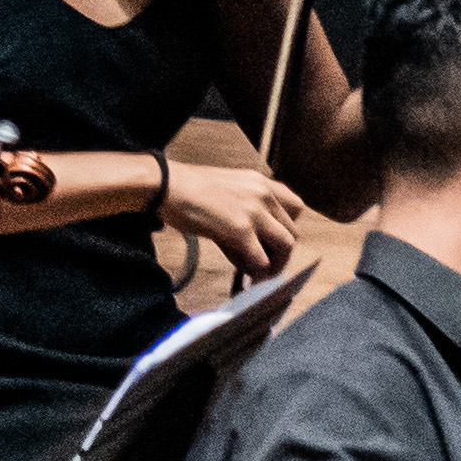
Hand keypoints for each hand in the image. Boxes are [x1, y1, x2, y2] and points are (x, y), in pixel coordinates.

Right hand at [157, 159, 306, 273]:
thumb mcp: (225, 190)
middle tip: (267, 264)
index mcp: (260, 182)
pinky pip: (261, 260)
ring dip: (276, 264)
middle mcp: (263, 194)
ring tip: (260, 274)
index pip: (295, 206)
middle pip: (293, 230)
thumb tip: (246, 241)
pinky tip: (245, 277)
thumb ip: (243, 209)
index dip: (287, 227)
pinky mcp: (240, 230)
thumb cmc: (186, 188)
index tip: (273, 241)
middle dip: (282, 252)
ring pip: (286, 245)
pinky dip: (257, 273)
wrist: (165, 185)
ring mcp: (254, 212)